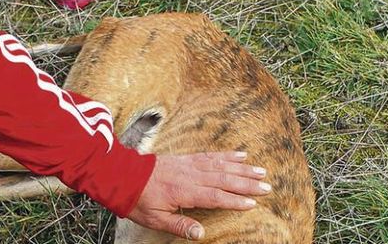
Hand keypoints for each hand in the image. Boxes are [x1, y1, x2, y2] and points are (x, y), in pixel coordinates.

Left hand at [128, 151, 271, 239]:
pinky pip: (209, 155)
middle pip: (222, 178)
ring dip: (241, 168)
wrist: (120, 174)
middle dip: (246, 183)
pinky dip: (225, 155)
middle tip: (267, 186)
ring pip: (219, 165)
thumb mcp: (155, 219)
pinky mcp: (184, 158)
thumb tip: (201, 233)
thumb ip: (179, 225)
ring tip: (260, 170)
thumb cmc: (137, 199)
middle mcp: (189, 175)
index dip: (234, 200)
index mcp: (183, 191)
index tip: (253, 203)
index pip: (214, 196)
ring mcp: (187, 164)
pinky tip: (239, 154)